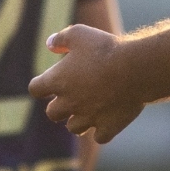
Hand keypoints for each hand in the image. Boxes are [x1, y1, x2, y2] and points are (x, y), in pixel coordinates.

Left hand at [30, 25, 140, 143]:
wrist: (134, 69)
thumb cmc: (105, 48)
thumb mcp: (79, 33)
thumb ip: (61, 38)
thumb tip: (50, 44)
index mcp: (57, 81)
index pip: (35, 88)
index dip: (41, 84)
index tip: (50, 80)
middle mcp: (69, 103)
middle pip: (52, 113)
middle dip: (59, 106)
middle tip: (73, 95)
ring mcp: (88, 118)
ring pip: (74, 128)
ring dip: (78, 120)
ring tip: (90, 107)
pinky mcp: (108, 127)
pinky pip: (99, 137)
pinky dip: (102, 130)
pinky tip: (108, 119)